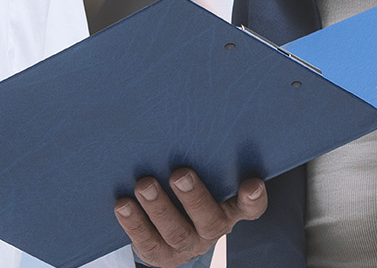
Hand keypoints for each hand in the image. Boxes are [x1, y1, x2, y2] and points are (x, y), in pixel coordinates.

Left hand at [116, 169, 266, 266]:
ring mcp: (186, 245)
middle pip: (210, 220)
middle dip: (194, 197)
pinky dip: (135, 223)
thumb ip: (203, 162)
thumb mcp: (201, 179)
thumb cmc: (184, 194)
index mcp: (229, 209)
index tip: (251, 184)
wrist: (162, 234)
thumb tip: (183, 122)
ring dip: (159, 207)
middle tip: (180, 174)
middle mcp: (211, 229)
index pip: (251, 208)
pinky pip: (147, 241)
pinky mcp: (160, 254)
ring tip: (144, 185)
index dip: (253, 199)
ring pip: (176, 231)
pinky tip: (123, 204)